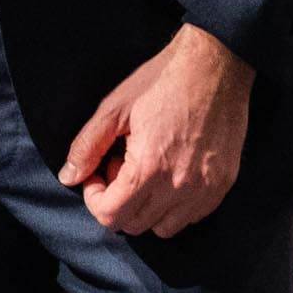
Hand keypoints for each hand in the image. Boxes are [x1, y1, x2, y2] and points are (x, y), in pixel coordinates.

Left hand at [58, 23, 254, 239]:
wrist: (215, 65)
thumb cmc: (162, 81)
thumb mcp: (114, 108)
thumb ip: (87, 146)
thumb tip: (69, 176)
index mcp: (150, 169)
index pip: (112, 216)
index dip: (94, 198)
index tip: (97, 173)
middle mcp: (180, 188)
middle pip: (135, 225)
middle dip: (117, 201)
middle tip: (119, 165)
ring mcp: (206, 190)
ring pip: (164, 227)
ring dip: (146, 207)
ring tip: (145, 170)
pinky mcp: (223, 185)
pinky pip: (192, 216)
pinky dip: (173, 205)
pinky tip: (168, 171)